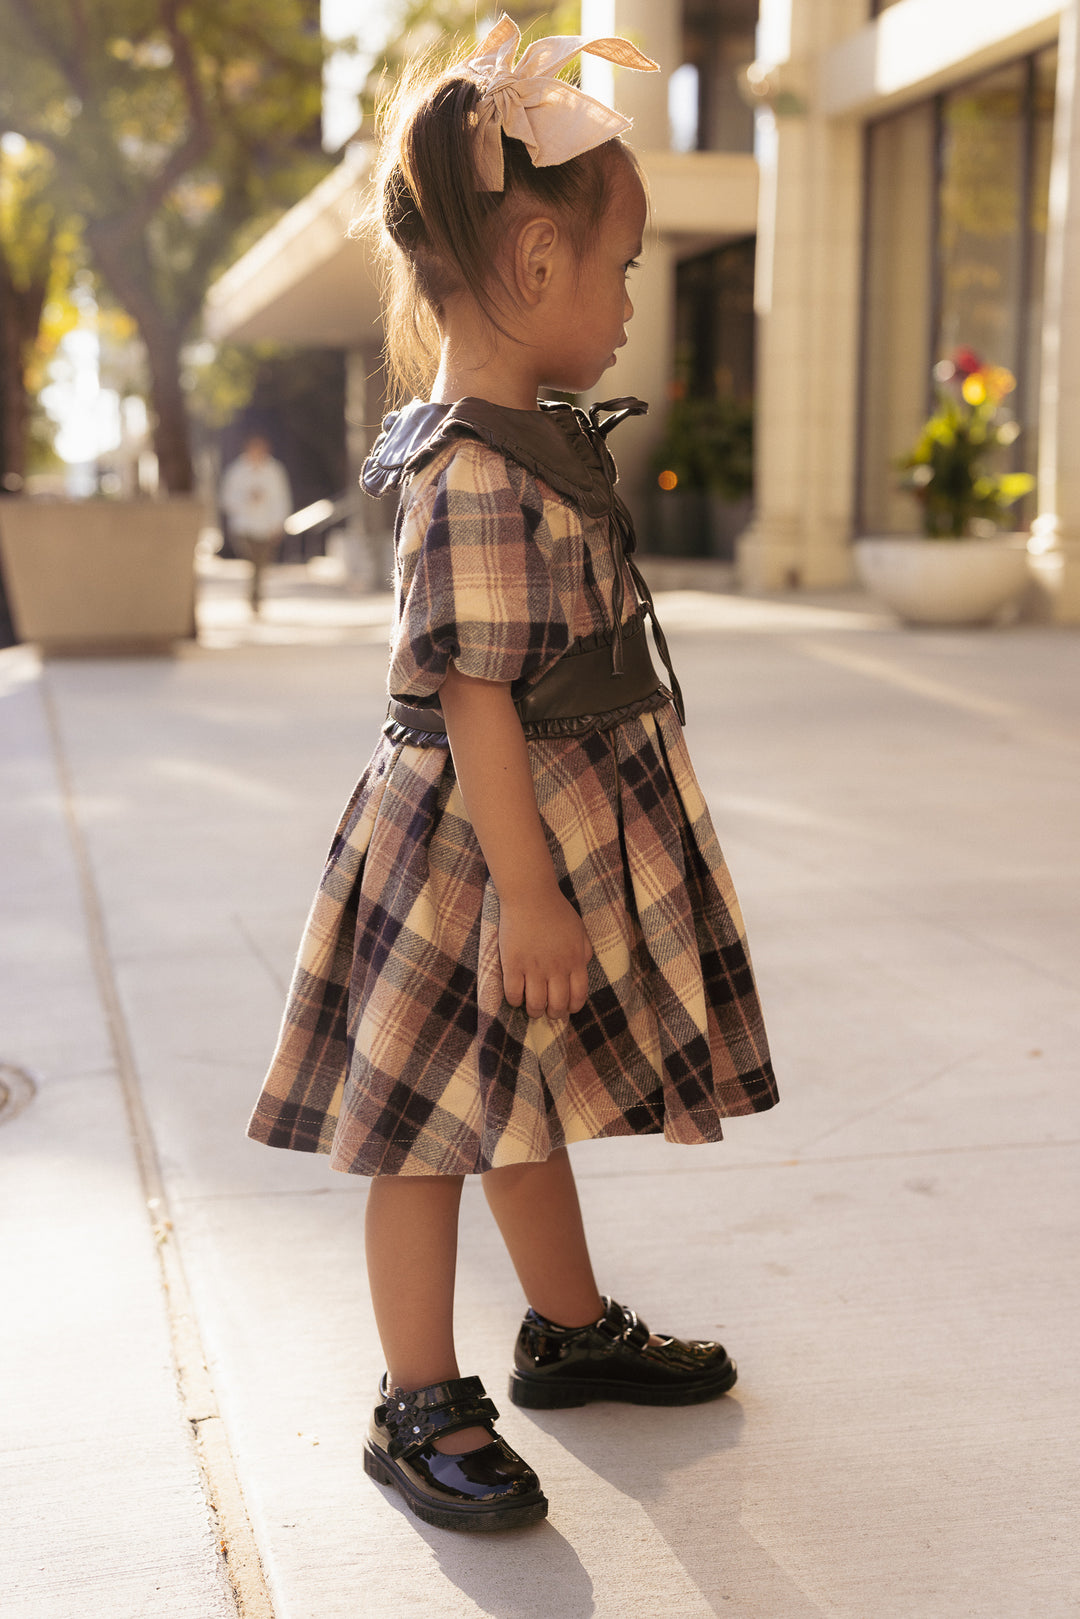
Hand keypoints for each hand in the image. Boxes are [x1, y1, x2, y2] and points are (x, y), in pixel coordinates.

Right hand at [498, 886, 593, 1018]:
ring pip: (535, 1005)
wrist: (530, 895)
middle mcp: (556, 968)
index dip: (573, 1007)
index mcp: (575, 961)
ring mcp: (534, 968)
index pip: (578, 996)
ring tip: (532, 1007)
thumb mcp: (579, 930)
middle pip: (557, 1005)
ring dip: (534, 1011)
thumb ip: (585, 951)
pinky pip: (513, 994)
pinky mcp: (513, 964)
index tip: (567, 1007)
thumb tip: (584, 967)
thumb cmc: (556, 910)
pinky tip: (516, 996)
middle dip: (554, 1014)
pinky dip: (515, 1001)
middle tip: (548, 1010)